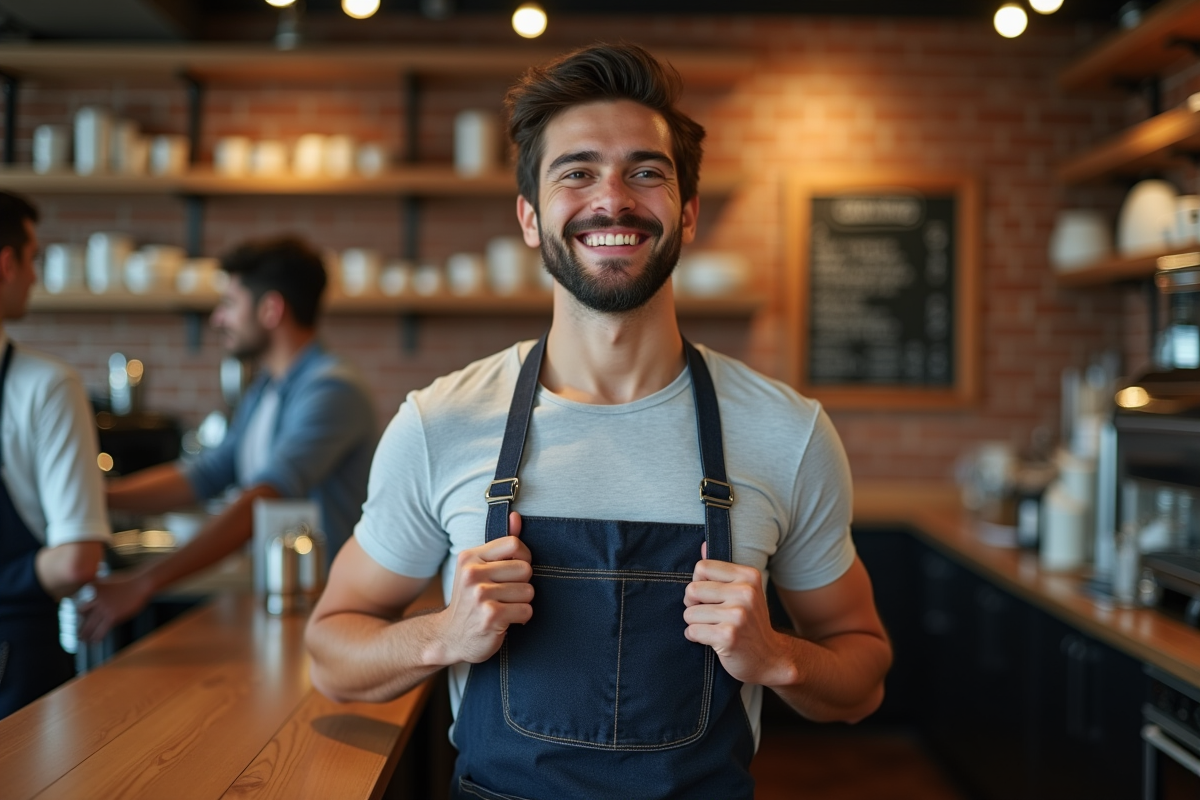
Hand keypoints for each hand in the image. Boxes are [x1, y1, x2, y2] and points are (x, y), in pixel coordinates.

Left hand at [77, 571, 152, 641]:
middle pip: (81, 615)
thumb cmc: (126, 582)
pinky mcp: (113, 616)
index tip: (72, 621)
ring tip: (83, 640)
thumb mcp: (107, 581)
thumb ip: (97, 590)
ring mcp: (104, 607)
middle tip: (75, 633)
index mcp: (91, 588)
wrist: (141, 584)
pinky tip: (96, 641)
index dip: (74, 615)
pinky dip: (97, 636)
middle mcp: (95, 598)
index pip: (77, 604)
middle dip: (77, 625)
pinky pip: (102, 629)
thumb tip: (91, 600)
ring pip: (90, 625)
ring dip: (85, 634)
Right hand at [432, 512, 532, 664]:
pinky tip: (505, 620)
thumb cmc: (471, 600)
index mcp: (470, 557)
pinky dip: (521, 618)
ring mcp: (480, 595)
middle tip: (506, 594)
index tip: (514, 572)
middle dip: (522, 584)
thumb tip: (516, 517)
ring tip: (504, 607)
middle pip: (526, 569)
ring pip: (528, 591)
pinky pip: (526, 610)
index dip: (523, 558)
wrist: (450, 637)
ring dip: (521, 603)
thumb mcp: (479, 568)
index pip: (514, 544)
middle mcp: (472, 574)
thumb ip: (501, 544)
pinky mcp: (490, 616)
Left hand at [684, 542, 794, 685]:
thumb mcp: (743, 591)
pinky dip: (695, 637)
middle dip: (692, 605)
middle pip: (692, 590)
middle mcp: (745, 592)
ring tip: (713, 628)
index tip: (709, 596)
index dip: (699, 583)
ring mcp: (738, 615)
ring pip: (689, 613)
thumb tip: (703, 544)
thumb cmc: (750, 622)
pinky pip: (692, 631)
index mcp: (748, 576)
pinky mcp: (728, 636)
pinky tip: (712, 640)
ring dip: (695, 624)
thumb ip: (722, 570)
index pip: (702, 567)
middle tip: (708, 615)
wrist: (770, 657)